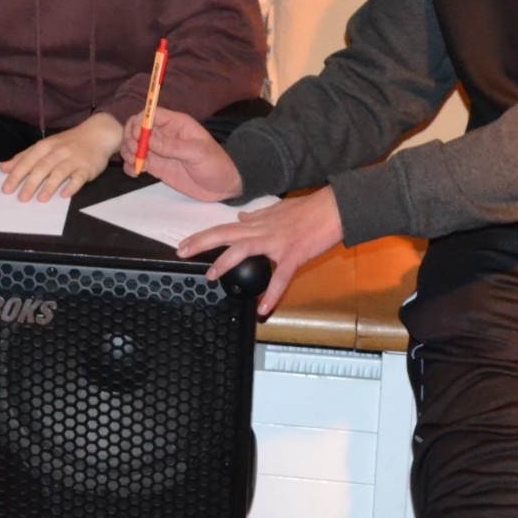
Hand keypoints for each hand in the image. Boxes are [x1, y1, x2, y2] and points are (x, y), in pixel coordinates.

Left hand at [1, 113, 119, 201]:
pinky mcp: (87, 167)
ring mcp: (73, 159)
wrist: (97, 134)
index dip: (16, 175)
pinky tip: (65, 195)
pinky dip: (72, 186)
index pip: (27, 161)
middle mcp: (58, 152)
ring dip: (50, 186)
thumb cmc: (68, 143)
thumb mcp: (45, 146)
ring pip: (59, 172)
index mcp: (45, 146)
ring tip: (40, 199)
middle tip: (21, 198)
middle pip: (42, 167)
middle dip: (30, 183)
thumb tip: (4, 168)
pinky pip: (79, 178)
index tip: (6, 189)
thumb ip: (24, 157)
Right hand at [119, 107, 243, 200]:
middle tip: (133, 153)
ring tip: (134, 165)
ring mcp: (160, 151)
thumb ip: (172, 146)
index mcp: (176, 124)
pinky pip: (138, 162)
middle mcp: (165, 134)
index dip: (139, 123)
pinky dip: (131, 166)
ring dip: (128, 152)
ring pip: (135, 145)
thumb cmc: (216, 164)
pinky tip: (134, 173)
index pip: (151, 115)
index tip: (136, 138)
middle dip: (130, 138)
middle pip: (138, 128)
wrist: (224, 186)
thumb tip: (148, 140)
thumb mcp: (197, 153)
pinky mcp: (157, 166)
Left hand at [178, 188, 343, 316]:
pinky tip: (263, 309)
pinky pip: (281, 276)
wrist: (335, 208)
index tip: (185, 244)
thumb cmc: (310, 209)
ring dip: (225, 262)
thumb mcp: (279, 209)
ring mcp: (278, 242)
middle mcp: (264, 230)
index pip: (226, 229)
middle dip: (202, 243)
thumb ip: (259, 216)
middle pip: (226, 235)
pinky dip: (272, 294)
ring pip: (244, 249)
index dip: (204, 236)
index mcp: (260, 223)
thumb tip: (241, 220)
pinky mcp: (294, 254)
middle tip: (181, 252)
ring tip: (210, 276)